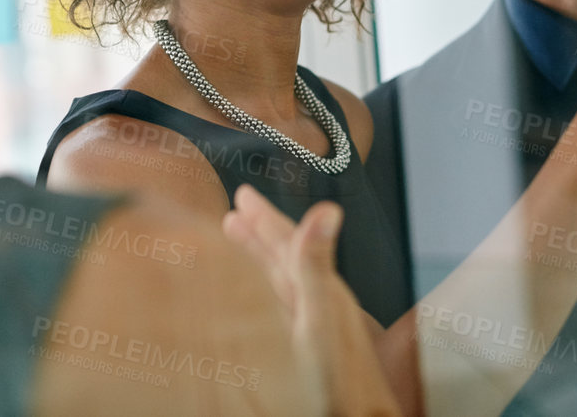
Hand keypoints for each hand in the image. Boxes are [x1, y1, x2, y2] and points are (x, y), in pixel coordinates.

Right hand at [223, 185, 401, 416]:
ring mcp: (316, 322)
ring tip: (239, 237)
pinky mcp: (310, 343)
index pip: (288, 241)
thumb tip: (327, 210)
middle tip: (238, 207)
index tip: (243, 194)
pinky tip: (258, 293)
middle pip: (284, 254)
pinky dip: (265, 287)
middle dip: (260, 229)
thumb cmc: (338, 383)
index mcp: (322, 287)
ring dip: (260, 255)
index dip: (264, 217)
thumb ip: (316, 265)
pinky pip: (281, 302)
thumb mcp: (319, 317)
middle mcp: (321, 300)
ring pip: (281, 277)